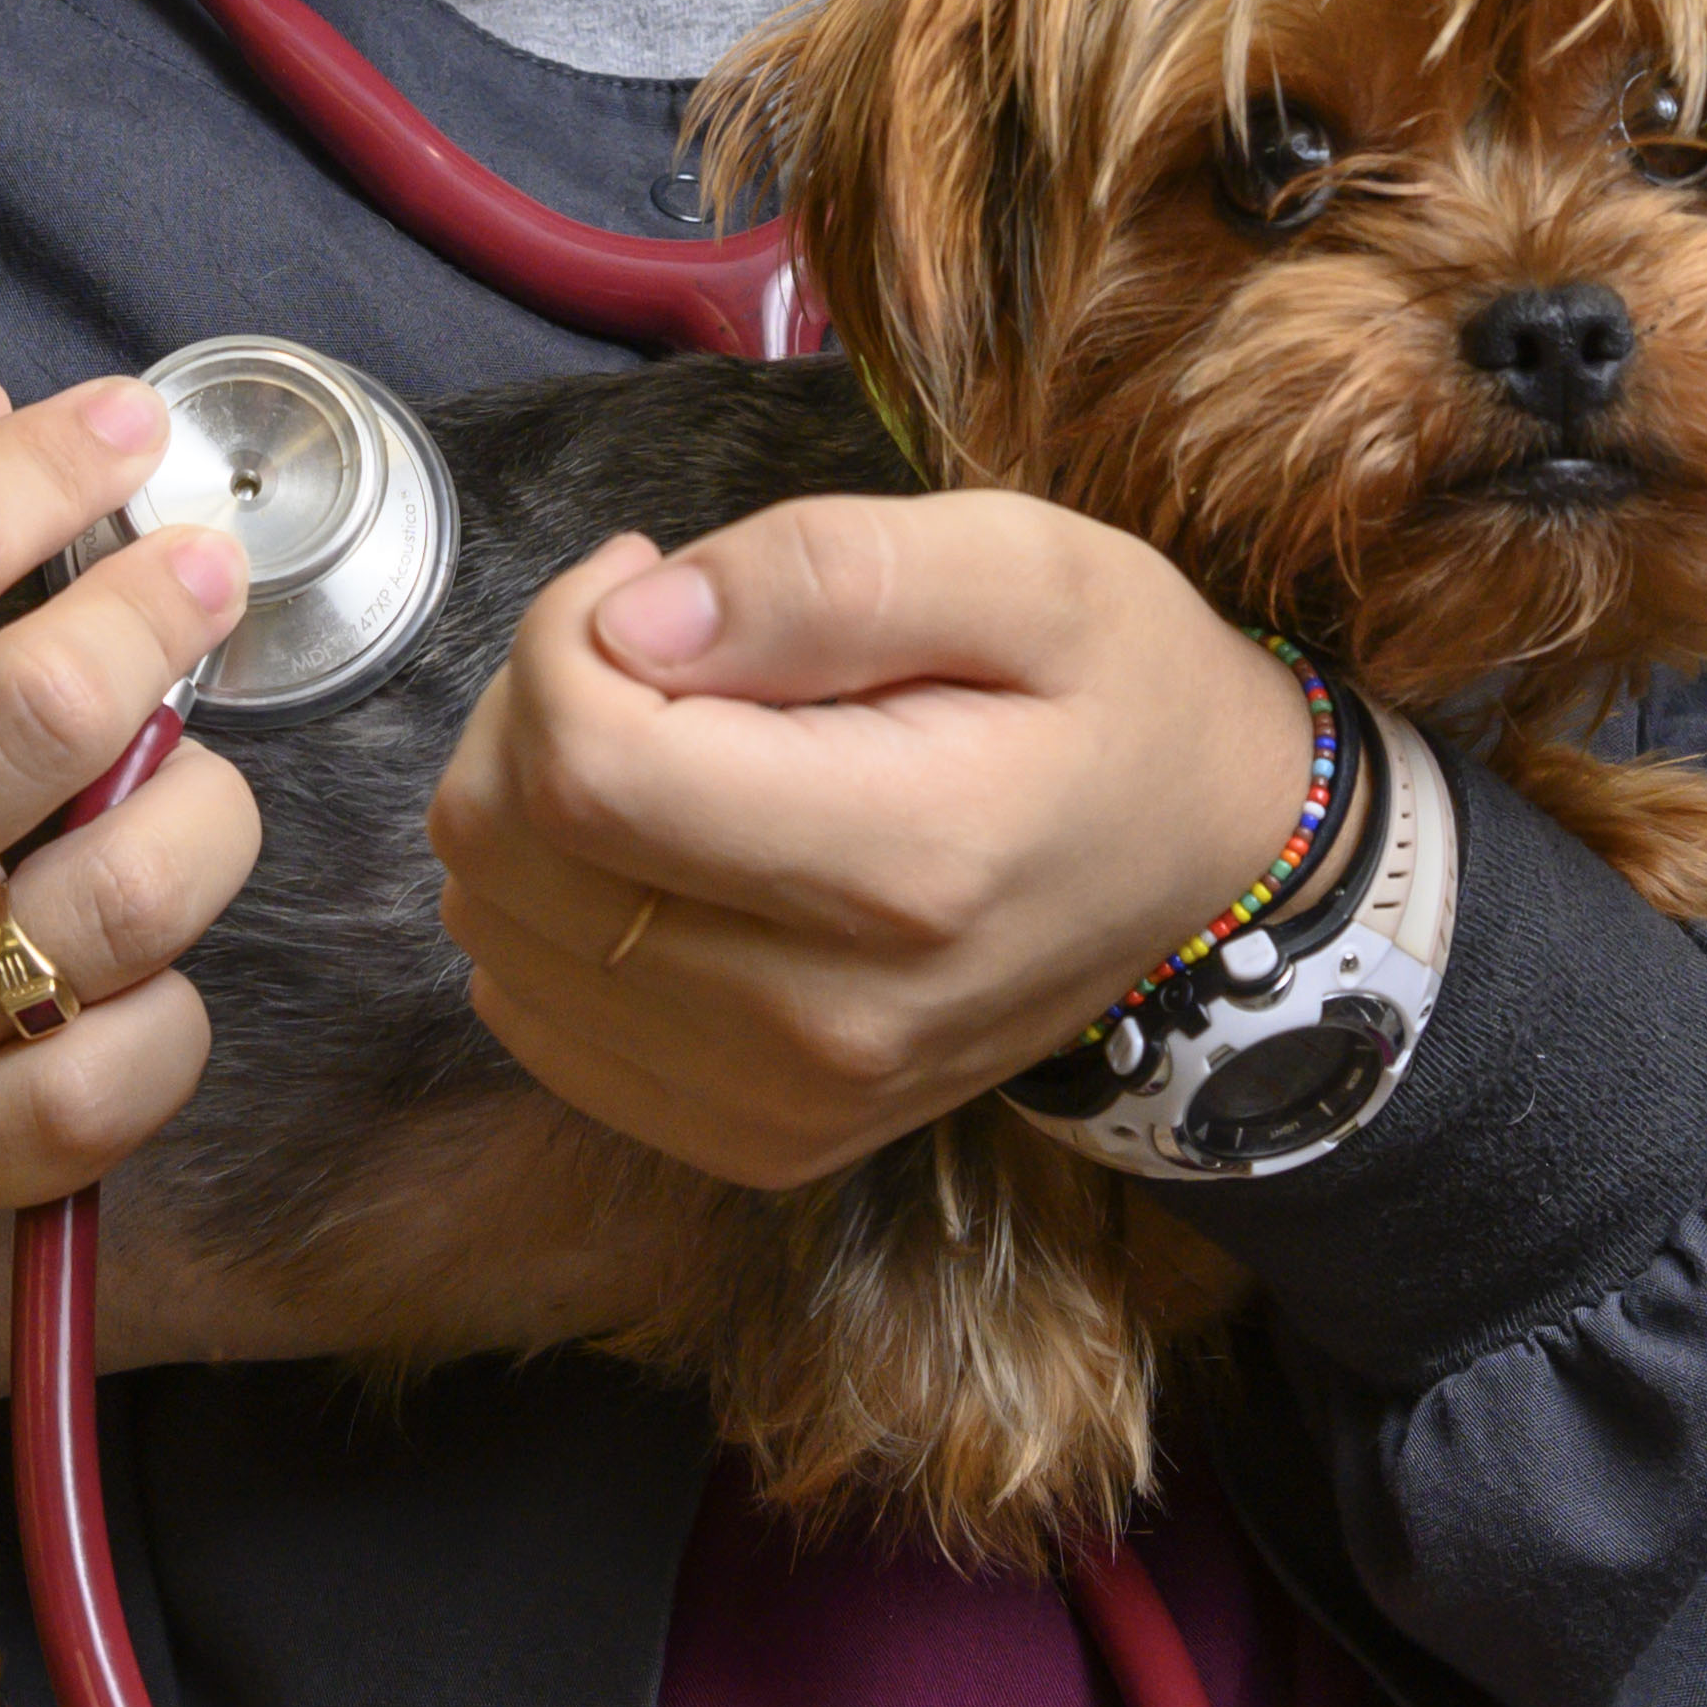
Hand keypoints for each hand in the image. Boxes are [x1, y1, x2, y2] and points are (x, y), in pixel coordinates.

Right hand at [0, 380, 260, 1312]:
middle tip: (203, 569)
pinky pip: (112, 1091)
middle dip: (165, 607)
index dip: (56, 464)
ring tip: (186, 767)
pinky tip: (135, 954)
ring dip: (204, 807)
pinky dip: (168, 1012)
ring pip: (129, 902)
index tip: (124, 427)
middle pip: (52, 710)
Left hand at [429, 491, 1313, 1189]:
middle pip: (512, 854)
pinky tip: (660, 843)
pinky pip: (532, 1016)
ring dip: (535, 801)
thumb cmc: (1119, 690)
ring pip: (496, 932)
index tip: (649, 577)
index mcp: (906, 868)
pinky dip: (552, 908)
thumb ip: (824, 572)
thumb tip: (637, 621)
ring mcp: (786, 1106)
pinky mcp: (752, 1141)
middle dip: (536, 702)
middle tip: (654, 642)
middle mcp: (832, 1025)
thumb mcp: (1024, 565)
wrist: (1210, 868)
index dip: (564, 637)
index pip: (587, 767)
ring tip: (671, 735)